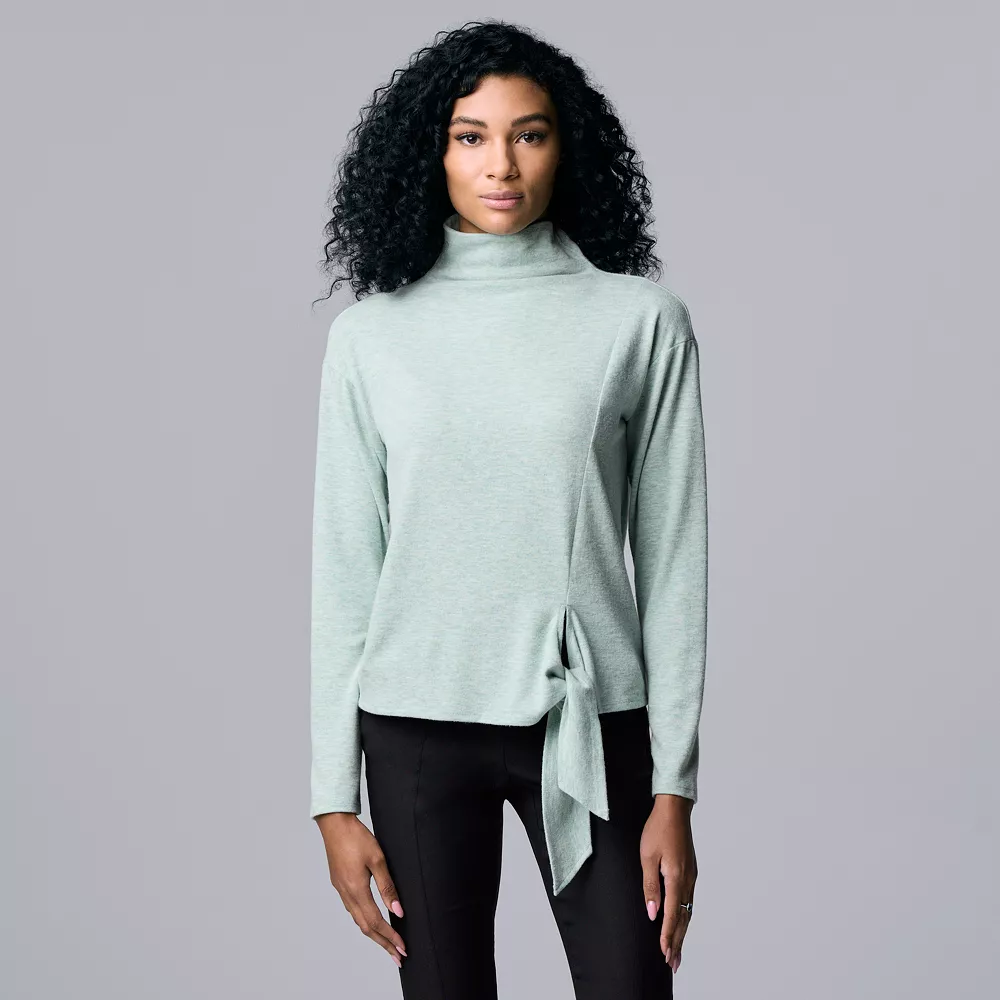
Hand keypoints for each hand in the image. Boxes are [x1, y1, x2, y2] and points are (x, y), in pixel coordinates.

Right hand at [315, 812, 407, 967]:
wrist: (335, 824)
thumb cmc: (357, 838)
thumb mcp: (378, 859)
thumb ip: (388, 887)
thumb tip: (398, 912)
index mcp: (356, 890)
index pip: (376, 922)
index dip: (390, 937)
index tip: (403, 949)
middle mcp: (347, 895)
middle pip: (366, 928)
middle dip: (383, 943)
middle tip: (398, 956)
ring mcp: (341, 890)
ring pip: (358, 920)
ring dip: (374, 934)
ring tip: (388, 943)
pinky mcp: (340, 884)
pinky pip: (353, 910)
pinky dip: (365, 921)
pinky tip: (372, 921)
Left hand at [639, 794, 696, 973]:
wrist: (674, 809)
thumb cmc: (657, 829)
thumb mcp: (647, 856)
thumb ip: (650, 886)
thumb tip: (652, 913)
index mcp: (676, 877)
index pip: (672, 914)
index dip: (667, 936)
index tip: (663, 954)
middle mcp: (687, 880)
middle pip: (683, 918)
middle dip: (676, 942)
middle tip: (672, 963)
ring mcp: (691, 876)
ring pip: (687, 912)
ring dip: (682, 933)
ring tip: (676, 952)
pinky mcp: (690, 872)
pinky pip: (688, 901)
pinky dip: (685, 918)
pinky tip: (681, 925)